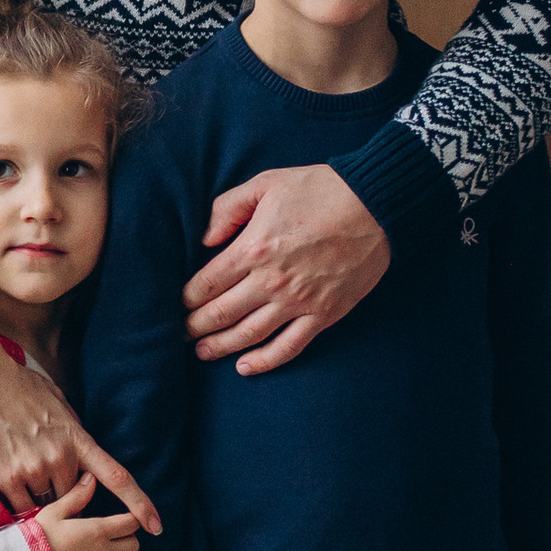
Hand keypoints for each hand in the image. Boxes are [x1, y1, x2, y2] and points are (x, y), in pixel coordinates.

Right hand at [0, 336, 158, 534]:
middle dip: (67, 496)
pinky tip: (11, 483)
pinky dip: (20, 502)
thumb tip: (81, 446)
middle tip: (46, 475)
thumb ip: (72, 428)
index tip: (156, 525)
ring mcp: (34, 468)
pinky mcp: (7, 477)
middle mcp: (60, 458)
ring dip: (40, 496)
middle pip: (75, 497)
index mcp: (77, 439)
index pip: (117, 477)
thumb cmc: (17, 384)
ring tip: (22, 470)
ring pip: (48, 504)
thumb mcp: (57, 400)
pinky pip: (22, 506)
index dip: (140, 504)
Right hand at [35, 470, 142, 550]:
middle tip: (113, 535)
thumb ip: (76, 495)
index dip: (131, 518)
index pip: (131, 523)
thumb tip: (91, 477)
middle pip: (133, 546)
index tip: (125, 518)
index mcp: (97, 531)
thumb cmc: (37, 537)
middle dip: (127, 539)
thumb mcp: (54, 511)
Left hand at [184, 162, 389, 372]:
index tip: (175, 306)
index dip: (186, 299)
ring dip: (220, 347)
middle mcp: (271, 281)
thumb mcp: (266, 184)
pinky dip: (265, 361)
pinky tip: (245, 367)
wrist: (376, 205)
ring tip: (202, 353)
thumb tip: (204, 240)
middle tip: (179, 335)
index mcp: (253, 248)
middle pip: (221, 313)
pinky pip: (289, 346)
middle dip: (195, 327)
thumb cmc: (319, 190)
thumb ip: (227, 208)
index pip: (207, 284)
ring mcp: (298, 302)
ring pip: (249, 335)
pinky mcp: (324, 314)